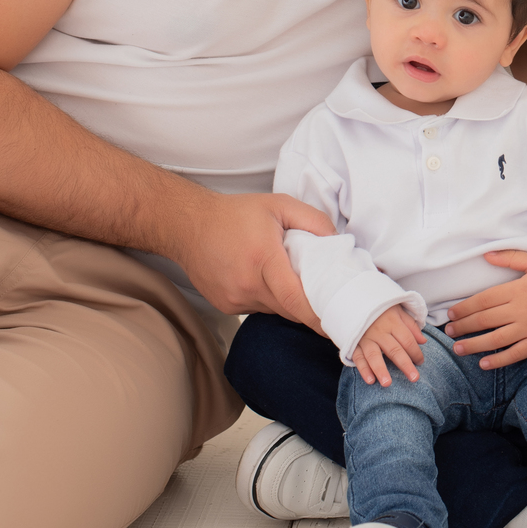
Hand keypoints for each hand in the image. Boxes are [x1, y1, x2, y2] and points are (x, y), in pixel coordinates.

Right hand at [167, 191, 336, 325]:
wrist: (188, 225)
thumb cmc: (236, 213)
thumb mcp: (280, 204)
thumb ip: (313, 220)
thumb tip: (338, 243)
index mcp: (262, 259)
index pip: (294, 299)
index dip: (318, 315)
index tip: (338, 323)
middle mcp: (246, 285)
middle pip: (289, 309)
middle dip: (311, 308)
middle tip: (332, 302)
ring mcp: (233, 299)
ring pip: (275, 311)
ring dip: (290, 302)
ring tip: (297, 282)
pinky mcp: (225, 306)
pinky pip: (259, 309)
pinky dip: (271, 300)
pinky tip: (269, 281)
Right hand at [352, 304, 427, 386]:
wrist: (357, 302)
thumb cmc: (382, 310)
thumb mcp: (399, 311)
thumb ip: (411, 326)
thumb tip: (423, 341)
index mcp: (393, 322)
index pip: (407, 340)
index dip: (416, 352)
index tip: (421, 362)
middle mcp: (379, 331)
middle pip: (394, 350)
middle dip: (405, 365)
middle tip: (414, 378)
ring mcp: (366, 338)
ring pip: (374, 356)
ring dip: (381, 370)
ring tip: (388, 383)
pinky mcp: (355, 344)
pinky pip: (358, 358)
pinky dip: (363, 369)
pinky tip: (370, 381)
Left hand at [445, 250, 526, 369]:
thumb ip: (511, 258)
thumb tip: (487, 256)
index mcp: (516, 290)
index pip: (483, 300)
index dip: (465, 307)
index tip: (451, 314)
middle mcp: (519, 311)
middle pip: (485, 320)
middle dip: (464, 326)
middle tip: (449, 331)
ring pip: (495, 339)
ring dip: (474, 344)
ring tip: (458, 348)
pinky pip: (515, 354)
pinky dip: (498, 360)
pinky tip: (483, 364)